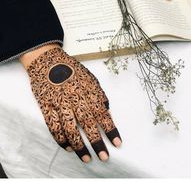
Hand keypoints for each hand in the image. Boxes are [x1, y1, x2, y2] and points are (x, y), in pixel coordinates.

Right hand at [24, 46, 121, 162]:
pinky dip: (60, 139)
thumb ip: (99, 95)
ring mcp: (59, 101)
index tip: (117, 143)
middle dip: (97, 141)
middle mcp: (74, 96)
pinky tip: (68, 147)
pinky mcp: (46, 106)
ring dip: (79, 146)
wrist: (47, 60)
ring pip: (70, 128)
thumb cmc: (71, 70)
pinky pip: (53, 126)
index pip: (102, 112)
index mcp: (88, 88)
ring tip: (86, 158)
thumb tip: (107, 112)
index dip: (110, 129)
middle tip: (104, 156)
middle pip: (87, 123)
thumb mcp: (90, 78)